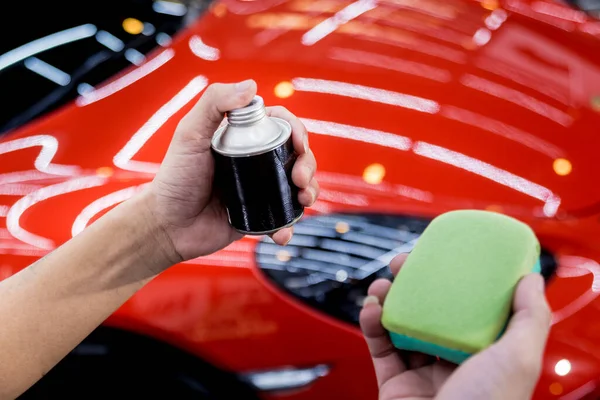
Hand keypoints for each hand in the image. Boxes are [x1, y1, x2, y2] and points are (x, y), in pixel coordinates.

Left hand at [142, 79, 317, 264]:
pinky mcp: (259, 215)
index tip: (300, 144)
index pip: (279, 124)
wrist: (167, 225)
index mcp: (242, 137)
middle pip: (296, 154)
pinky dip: (290, 225)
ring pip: (298, 185)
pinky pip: (283, 217)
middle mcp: (254, 160)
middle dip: (308, 164)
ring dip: (310, 190)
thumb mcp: (190, 134)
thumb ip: (214, 103)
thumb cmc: (174, 178)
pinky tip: (283, 233)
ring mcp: (259, 188)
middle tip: (299, 179)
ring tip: (302, 200)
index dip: (297, 130)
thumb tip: (252, 86)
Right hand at [360, 253, 550, 399]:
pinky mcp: (394, 381)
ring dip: (388, 298)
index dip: (456, 280)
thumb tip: (532, 279)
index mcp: (485, 356)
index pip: (470, 309)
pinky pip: (379, 346)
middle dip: (414, 284)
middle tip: (402, 263)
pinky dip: (371, 323)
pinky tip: (371, 309)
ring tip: (382, 285)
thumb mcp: (518, 359)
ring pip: (401, 325)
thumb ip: (528, 318)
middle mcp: (453, 362)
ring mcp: (422, 372)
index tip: (443, 257)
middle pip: (431, 312)